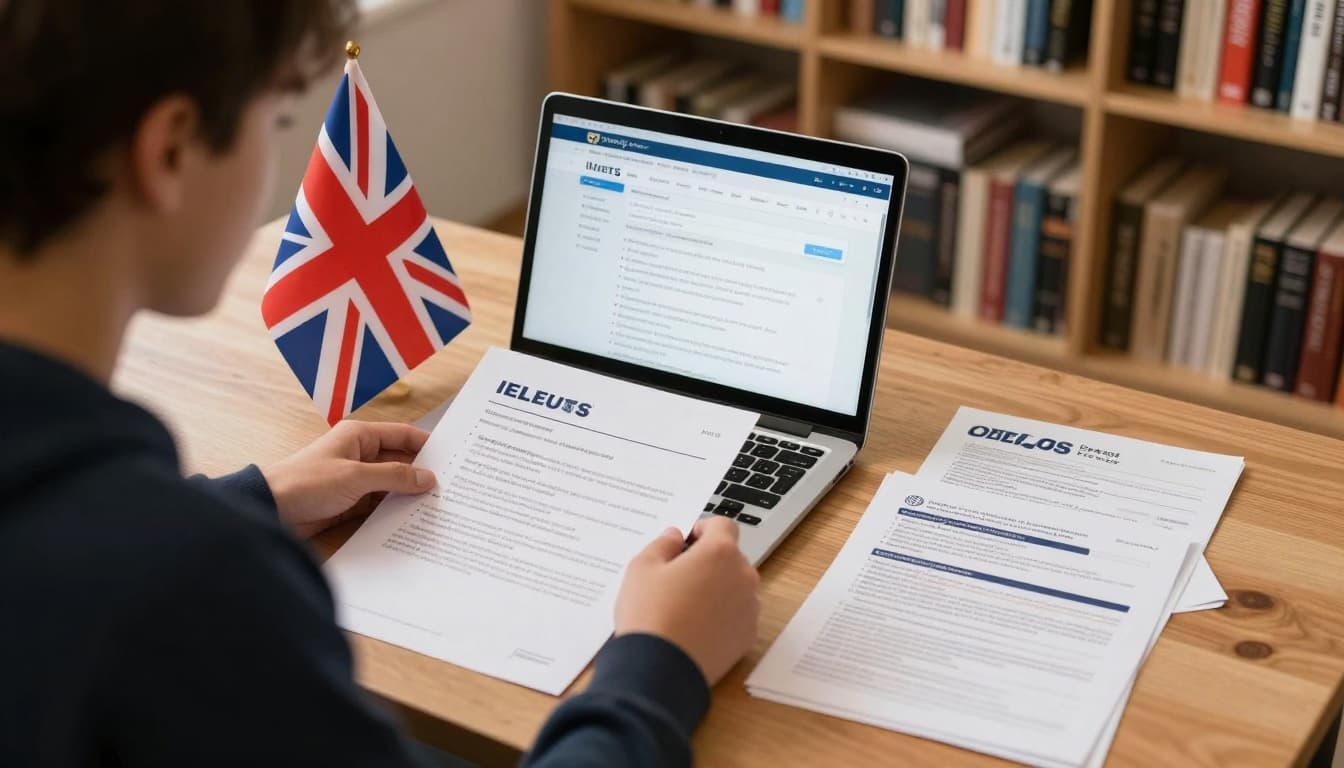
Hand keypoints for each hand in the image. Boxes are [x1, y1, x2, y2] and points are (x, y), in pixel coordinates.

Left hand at [261, 421, 435, 537]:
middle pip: (401, 460)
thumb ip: (394, 476)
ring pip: (392, 484)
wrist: (270, 511)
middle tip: (452, 484)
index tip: (453, 456)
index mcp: (359, 436)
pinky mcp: (351, 502)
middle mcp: (360, 455)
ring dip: (410, 493)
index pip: (403, 435)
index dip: (428, 444)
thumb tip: (428, 478)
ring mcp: (356, 480)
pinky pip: (381, 503)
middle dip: (422, 472)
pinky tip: (414, 518)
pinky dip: (395, 509)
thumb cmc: (306, 483)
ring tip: (439, 504)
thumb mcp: (355, 477)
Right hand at [613, 517, 760, 685]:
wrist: (660, 670)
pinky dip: (722, 615)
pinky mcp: (748, 636)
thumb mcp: (642, 568)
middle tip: (678, 577)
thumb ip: (663, 543)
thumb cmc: (650, 614)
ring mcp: (749, 608)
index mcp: (720, 553)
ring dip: (717, 588)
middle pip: (730, 557)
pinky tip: (696, 627)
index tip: (685, 543)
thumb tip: (675, 536)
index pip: (722, 525)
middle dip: (708, 561)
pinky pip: (737, 615)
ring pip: (735, 586)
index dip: (702, 529)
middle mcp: (743, 576)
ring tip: (685, 606)